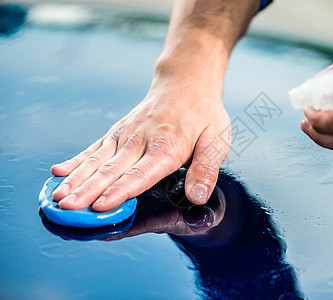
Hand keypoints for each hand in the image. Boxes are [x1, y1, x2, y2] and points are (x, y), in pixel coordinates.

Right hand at [51, 66, 230, 210]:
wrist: (186, 82)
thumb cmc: (203, 113)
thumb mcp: (216, 140)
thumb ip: (206, 168)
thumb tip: (197, 197)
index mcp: (167, 147)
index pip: (140, 174)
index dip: (119, 192)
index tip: (100, 207)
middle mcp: (141, 141)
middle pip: (111, 170)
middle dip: (88, 191)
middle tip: (67, 209)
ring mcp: (126, 134)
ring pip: (97, 160)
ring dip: (76, 179)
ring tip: (57, 197)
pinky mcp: (118, 131)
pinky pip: (95, 147)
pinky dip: (76, 160)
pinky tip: (59, 171)